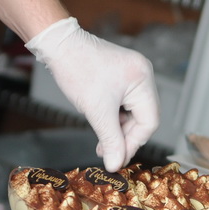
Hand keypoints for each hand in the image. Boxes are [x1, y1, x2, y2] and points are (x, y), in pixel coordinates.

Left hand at [26, 17, 158, 170]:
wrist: (59, 45)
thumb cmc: (77, 70)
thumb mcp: (96, 111)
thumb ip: (110, 140)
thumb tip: (115, 164)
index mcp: (143, 79)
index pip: (149, 121)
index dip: (133, 143)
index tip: (117, 158)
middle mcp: (143, 74)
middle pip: (143, 117)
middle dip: (125, 136)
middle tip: (108, 152)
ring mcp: (133, 74)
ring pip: (133, 112)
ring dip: (118, 128)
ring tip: (102, 141)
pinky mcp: (122, 75)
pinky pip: (125, 103)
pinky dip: (114, 116)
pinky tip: (102, 125)